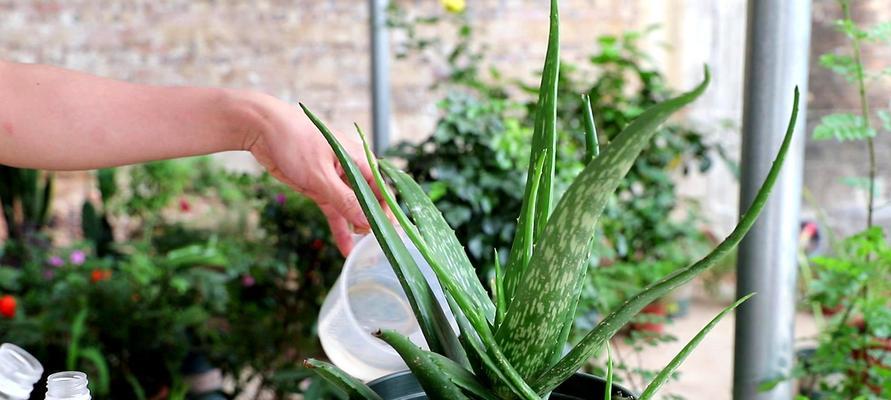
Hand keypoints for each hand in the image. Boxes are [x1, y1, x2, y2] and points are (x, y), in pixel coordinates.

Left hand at [237, 91, 381, 255]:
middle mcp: (351, 170)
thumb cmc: (295, 142)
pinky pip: (334, 211)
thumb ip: (344, 199)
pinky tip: (344, 247)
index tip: (387, 233)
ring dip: (355, 229)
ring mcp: (335, 180)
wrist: (262, 129)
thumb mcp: (320, 175)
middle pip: (369, 201)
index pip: (381, 189)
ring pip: (351, 209)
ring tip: (361, 254)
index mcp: (358, 160)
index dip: (386, 211)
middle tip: (374, 248)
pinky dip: (339, 227)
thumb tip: (365, 221)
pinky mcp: (319, 188)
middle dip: (372, 223)